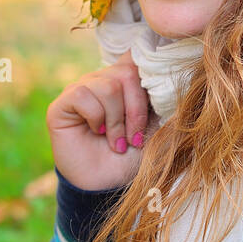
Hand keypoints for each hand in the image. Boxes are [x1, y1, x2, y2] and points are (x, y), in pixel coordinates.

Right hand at [46, 50, 154, 191]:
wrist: (109, 185)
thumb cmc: (134, 156)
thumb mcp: (159, 129)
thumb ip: (167, 102)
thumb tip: (181, 77)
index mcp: (126, 81)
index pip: (138, 56)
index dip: (149, 71)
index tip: (156, 99)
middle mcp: (103, 79)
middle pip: (127, 73)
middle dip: (136, 110)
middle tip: (135, 137)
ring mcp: (81, 89)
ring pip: (108, 86)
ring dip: (117, 121)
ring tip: (118, 142)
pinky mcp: (62, 104)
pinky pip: (83, 96)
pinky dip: (97, 119)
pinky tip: (96, 133)